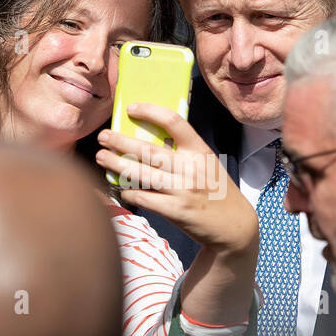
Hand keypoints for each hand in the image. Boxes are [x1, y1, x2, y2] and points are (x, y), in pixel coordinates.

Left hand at [95, 103, 257, 256]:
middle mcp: (191, 168)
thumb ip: (185, 152)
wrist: (235, 227)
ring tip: (101, 157)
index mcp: (200, 151)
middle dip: (120, 141)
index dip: (150, 111)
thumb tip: (150, 139)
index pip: (174, 122)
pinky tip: (118, 187)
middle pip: (148, 149)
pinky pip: (144, 198)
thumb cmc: (217, 192)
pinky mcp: (176, 212)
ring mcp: (183, 190)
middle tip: (103, 136)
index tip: (132, 108)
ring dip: (116, 164)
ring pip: (141, 174)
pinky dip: (128, 192)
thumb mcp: (208, 164)